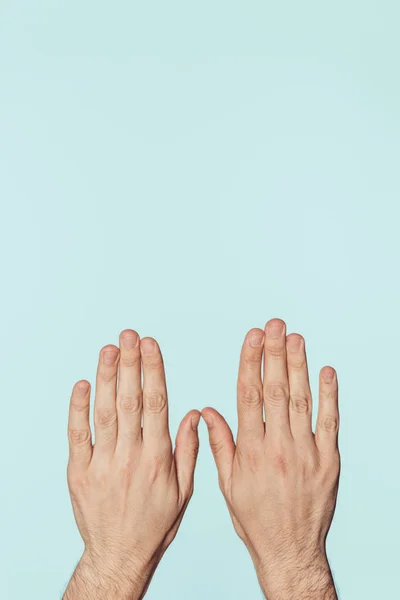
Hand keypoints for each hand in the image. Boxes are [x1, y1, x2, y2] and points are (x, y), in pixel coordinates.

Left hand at [64, 330, 199, 599]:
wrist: (118, 555)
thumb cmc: (154, 524)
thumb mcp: (183, 491)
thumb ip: (188, 449)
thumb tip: (193, 413)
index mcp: (157, 458)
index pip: (156, 403)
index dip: (153, 370)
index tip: (151, 345)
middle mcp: (130, 456)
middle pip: (130, 400)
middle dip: (130, 363)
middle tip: (129, 334)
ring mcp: (102, 462)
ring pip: (104, 411)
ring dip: (106, 377)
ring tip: (109, 348)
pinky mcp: (79, 471)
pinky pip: (78, 434)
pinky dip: (78, 408)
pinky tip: (82, 384)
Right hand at [202, 319, 339, 598]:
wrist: (290, 551)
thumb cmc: (255, 519)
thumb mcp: (228, 484)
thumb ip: (220, 444)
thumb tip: (207, 411)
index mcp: (252, 450)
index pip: (250, 395)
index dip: (251, 362)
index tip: (251, 337)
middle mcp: (279, 447)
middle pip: (277, 390)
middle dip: (274, 353)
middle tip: (275, 324)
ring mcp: (307, 452)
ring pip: (302, 400)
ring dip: (299, 366)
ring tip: (295, 337)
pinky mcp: (329, 461)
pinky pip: (330, 422)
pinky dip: (329, 396)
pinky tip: (326, 371)